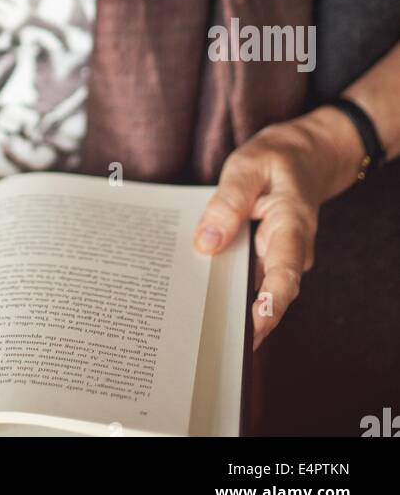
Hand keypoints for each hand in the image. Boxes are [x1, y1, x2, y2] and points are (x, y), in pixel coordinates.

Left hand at [191, 112, 361, 350]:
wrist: (305, 156)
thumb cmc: (277, 160)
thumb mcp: (248, 167)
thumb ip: (228, 203)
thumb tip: (206, 244)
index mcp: (292, 227)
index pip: (286, 275)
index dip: (271, 305)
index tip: (254, 328)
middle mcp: (291, 252)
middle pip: (267, 293)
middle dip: (239, 318)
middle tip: (204, 337)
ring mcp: (279, 258)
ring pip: (253, 289)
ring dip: (227, 305)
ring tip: (190, 320)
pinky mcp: (266, 257)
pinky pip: (246, 276)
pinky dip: (223, 282)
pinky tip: (194, 287)